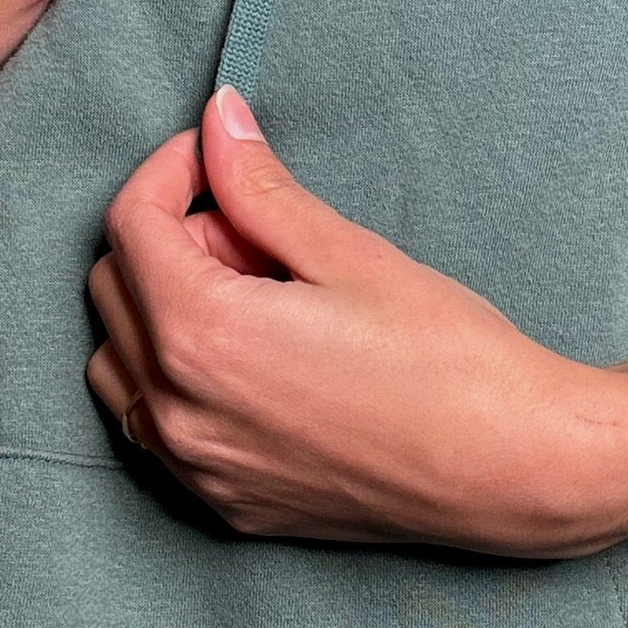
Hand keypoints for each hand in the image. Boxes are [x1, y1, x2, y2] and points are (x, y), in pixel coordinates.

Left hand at [86, 88, 627, 556]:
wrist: (513, 468)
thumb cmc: (448, 359)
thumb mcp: (350, 254)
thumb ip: (260, 188)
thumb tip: (216, 124)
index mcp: (201, 336)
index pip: (131, 225)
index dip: (170, 171)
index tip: (218, 156)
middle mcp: (179, 410)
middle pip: (115, 289)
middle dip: (171, 239)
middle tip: (258, 230)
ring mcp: (197, 468)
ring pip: (121, 363)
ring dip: (163, 312)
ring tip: (258, 298)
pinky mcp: (225, 504)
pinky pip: (156, 425)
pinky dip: (176, 378)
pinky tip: (255, 361)